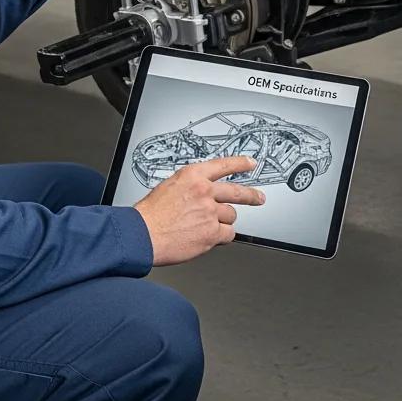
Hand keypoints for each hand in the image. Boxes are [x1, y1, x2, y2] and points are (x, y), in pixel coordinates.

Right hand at [134, 157, 265, 265]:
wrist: (142, 234)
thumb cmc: (150, 214)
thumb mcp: (169, 187)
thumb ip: (191, 187)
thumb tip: (205, 193)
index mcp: (193, 175)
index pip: (223, 165)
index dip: (240, 164)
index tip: (250, 163)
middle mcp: (204, 191)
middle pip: (237, 191)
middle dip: (251, 196)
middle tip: (259, 198)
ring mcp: (209, 212)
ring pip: (230, 215)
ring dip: (222, 221)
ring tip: (207, 226)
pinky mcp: (211, 232)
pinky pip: (227, 234)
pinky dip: (221, 237)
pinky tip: (208, 237)